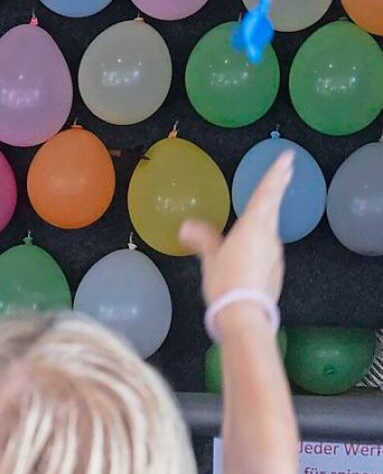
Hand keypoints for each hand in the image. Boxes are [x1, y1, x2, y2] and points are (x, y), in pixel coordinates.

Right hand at [180, 151, 293, 308]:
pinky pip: (267, 245)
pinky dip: (262, 235)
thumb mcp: (210, 260)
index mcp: (252, 228)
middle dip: (279, 185)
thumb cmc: (225, 283)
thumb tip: (186, 225)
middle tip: (288, 167)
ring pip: (271, 225)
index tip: (287, 158)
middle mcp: (268, 236)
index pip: (265, 195)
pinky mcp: (274, 268)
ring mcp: (274, 253)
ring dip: (269, 210)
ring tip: (266, 199)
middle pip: (273, 206)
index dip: (275, 175)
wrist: (245, 316)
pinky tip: (253, 240)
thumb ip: (202, 239)